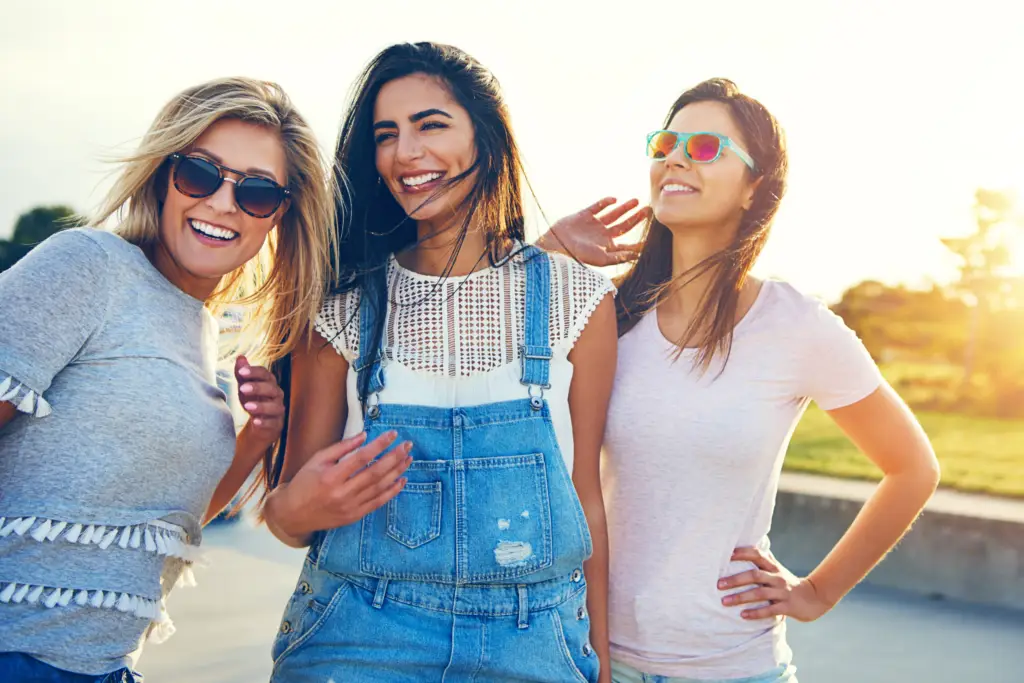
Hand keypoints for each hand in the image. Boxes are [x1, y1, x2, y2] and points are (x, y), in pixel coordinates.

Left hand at [235, 355, 284, 444]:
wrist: (260, 423)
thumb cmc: (254, 400)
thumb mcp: (244, 387)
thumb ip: (242, 374)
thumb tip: (240, 357)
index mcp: (269, 383)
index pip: (265, 374)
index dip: (254, 372)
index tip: (241, 372)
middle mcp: (276, 395)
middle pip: (271, 389)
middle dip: (257, 388)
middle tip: (242, 388)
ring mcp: (277, 410)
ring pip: (274, 407)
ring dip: (261, 406)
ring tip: (247, 406)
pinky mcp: (276, 424)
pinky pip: (273, 423)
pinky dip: (265, 422)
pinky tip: (256, 421)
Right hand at [269, 431, 411, 538]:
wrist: (293, 514)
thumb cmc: (304, 482)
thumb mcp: (318, 459)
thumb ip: (342, 447)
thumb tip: (364, 436)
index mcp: (331, 476)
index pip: (361, 457)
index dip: (379, 444)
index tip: (393, 434)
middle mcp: (342, 493)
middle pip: (375, 473)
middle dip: (394, 457)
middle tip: (407, 445)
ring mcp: (350, 506)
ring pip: (379, 487)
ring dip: (397, 472)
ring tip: (408, 459)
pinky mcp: (354, 516)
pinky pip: (378, 502)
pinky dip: (392, 491)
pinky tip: (402, 480)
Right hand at [536, 197, 649, 266]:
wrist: (556, 246)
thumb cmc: (578, 256)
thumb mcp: (601, 258)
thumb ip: (619, 256)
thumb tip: (637, 255)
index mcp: (607, 247)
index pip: (627, 244)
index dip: (639, 241)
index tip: (653, 235)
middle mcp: (602, 236)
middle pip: (623, 226)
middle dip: (635, 218)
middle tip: (648, 210)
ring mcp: (593, 225)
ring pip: (613, 214)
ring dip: (624, 208)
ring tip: (636, 201)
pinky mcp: (583, 216)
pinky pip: (596, 207)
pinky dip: (605, 202)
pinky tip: (614, 199)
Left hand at [718, 546, 832, 622]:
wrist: (814, 598)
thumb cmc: (788, 583)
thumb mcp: (777, 569)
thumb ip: (764, 560)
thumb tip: (747, 545)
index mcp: (774, 567)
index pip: (757, 555)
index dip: (743, 553)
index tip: (727, 555)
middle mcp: (777, 577)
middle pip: (755, 575)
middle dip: (735, 579)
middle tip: (719, 584)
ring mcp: (782, 592)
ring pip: (759, 593)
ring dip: (741, 597)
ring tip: (725, 601)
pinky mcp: (787, 607)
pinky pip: (769, 610)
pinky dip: (755, 612)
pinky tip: (743, 615)